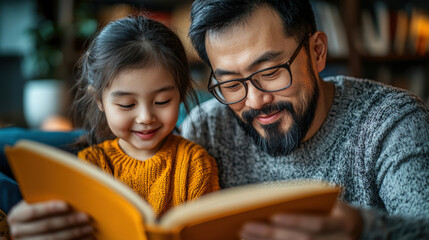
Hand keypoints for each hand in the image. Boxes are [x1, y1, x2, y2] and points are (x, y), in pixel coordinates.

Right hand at [7, 200, 93, 239]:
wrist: (25, 229)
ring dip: (74, 234)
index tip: (67, 205)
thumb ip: (45, 198)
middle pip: (46, 226)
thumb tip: (71, 190)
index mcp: (17, 216)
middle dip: (68, 221)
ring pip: (52, 239)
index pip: (33, 212)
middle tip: (86, 217)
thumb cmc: (35, 211)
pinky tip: (86, 238)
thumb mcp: (34, 204)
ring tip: (89, 229)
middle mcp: (18, 231)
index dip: (50, 208)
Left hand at [240, 201, 362, 239]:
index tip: (272, 216)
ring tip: (243, 234)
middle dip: (271, 235)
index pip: (318, 224)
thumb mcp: (328, 202)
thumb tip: (271, 200)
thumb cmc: (334, 210)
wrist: (355, 229)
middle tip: (245, 226)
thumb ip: (308, 202)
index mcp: (343, 223)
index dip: (296, 221)